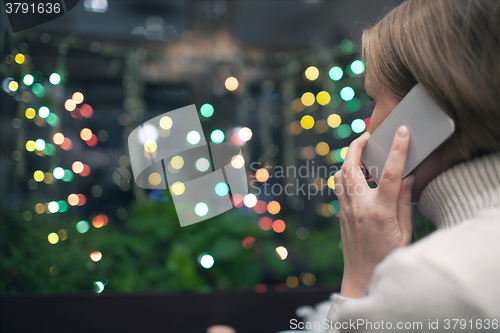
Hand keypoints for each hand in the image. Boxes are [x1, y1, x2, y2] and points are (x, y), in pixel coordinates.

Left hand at [334, 126, 414, 298]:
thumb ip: (404, 202)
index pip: (391, 173)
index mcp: (380, 211)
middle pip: (351, 167)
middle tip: (366, 136)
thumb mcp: (405, 232)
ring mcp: (346, 210)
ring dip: (348, 160)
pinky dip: (346, 175)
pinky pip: (340, 187)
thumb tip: (407, 176)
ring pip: (340, 175)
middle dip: (356, 146)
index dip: (398, 149)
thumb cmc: (388, 257)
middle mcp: (359, 207)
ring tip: (362, 155)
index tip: (402, 131)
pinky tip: (358, 176)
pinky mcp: (341, 214)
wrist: (362, 278)